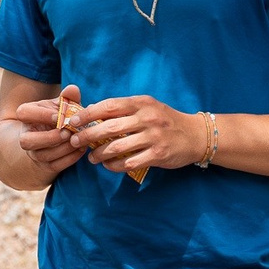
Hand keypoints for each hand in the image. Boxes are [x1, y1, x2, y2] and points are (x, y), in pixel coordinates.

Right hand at [9, 84, 84, 177]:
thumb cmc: (59, 117)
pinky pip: (55, 166)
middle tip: (66, 133)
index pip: (23, 113)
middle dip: (48, 138)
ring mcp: (35, 153)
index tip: (58, 115)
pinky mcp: (45, 166)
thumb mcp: (61, 106)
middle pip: (26, 141)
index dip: (40, 115)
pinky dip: (70, 158)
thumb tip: (73, 90)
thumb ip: (68, 97)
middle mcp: (27, 136)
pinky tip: (81, 149)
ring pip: (43, 155)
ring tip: (78, 140)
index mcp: (27, 117)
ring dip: (62, 149)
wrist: (54, 137)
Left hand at [72, 94, 204, 177]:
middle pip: (109, 128)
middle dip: (87, 136)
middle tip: (75, 142)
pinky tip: (108, 165)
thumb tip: (91, 112)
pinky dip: (114, 166)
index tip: (72, 122)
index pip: (109, 106)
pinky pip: (129, 163)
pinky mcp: (158, 155)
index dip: (87, 114)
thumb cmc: (165, 120)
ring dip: (99, 154)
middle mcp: (147, 118)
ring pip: (117, 147)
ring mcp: (153, 137)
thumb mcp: (147, 107)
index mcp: (141, 103)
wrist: (196, 135)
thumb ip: (123, 109)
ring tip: (91, 157)